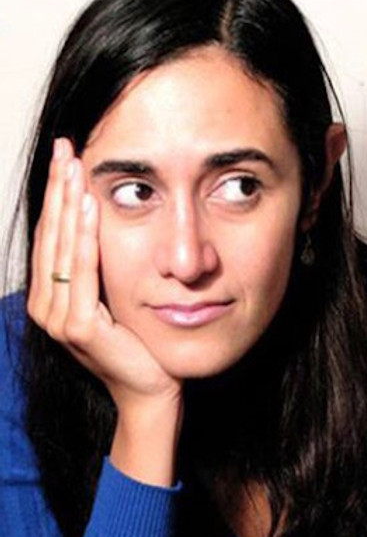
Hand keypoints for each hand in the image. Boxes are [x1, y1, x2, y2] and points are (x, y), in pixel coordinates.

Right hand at [27, 137, 183, 414]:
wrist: (149, 388)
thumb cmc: (135, 341)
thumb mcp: (110, 296)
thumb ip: (98, 265)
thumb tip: (99, 218)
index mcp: (50, 297)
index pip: (51, 235)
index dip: (55, 195)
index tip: (64, 158)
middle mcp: (46, 306)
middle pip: (51, 234)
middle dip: (57, 188)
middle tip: (64, 148)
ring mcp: (59, 319)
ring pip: (62, 247)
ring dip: (67, 203)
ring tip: (72, 166)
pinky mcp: (80, 327)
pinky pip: (82, 273)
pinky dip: (85, 238)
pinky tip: (88, 207)